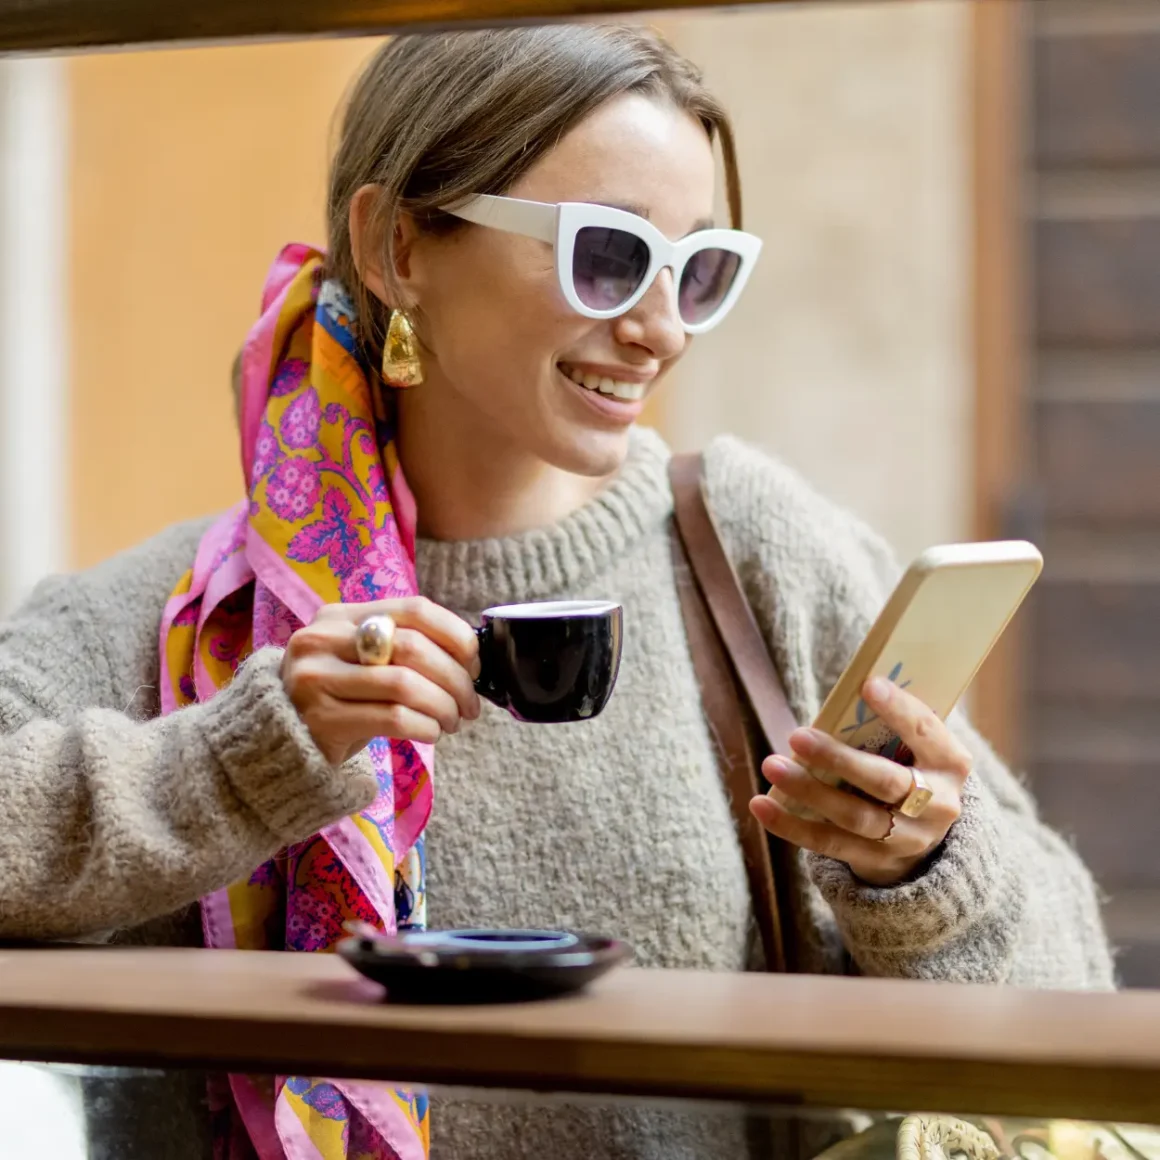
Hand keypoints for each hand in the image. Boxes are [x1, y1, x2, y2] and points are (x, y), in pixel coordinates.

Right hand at [281, 597, 481, 764]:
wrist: (276, 743)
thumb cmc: (337, 698)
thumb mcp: (360, 661)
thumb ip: (401, 648)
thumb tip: (470, 656)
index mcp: (339, 617)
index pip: (414, 609)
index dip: (455, 634)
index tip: (474, 663)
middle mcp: (323, 640)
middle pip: (413, 647)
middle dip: (455, 679)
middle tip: (471, 704)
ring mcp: (316, 679)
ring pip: (405, 685)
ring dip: (443, 706)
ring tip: (453, 721)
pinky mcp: (321, 719)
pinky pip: (392, 717)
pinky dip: (424, 725)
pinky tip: (432, 733)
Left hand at [749, 677, 972, 885]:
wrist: (924, 835)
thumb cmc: (909, 767)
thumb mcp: (917, 748)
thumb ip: (890, 726)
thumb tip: (842, 696)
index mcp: (950, 764)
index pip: (927, 733)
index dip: (900, 710)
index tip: (867, 685)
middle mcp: (937, 805)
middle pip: (885, 781)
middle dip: (839, 759)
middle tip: (798, 735)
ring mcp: (907, 839)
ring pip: (854, 816)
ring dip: (808, 791)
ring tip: (771, 764)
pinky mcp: (876, 861)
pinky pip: (830, 844)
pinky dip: (791, 826)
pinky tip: (762, 805)